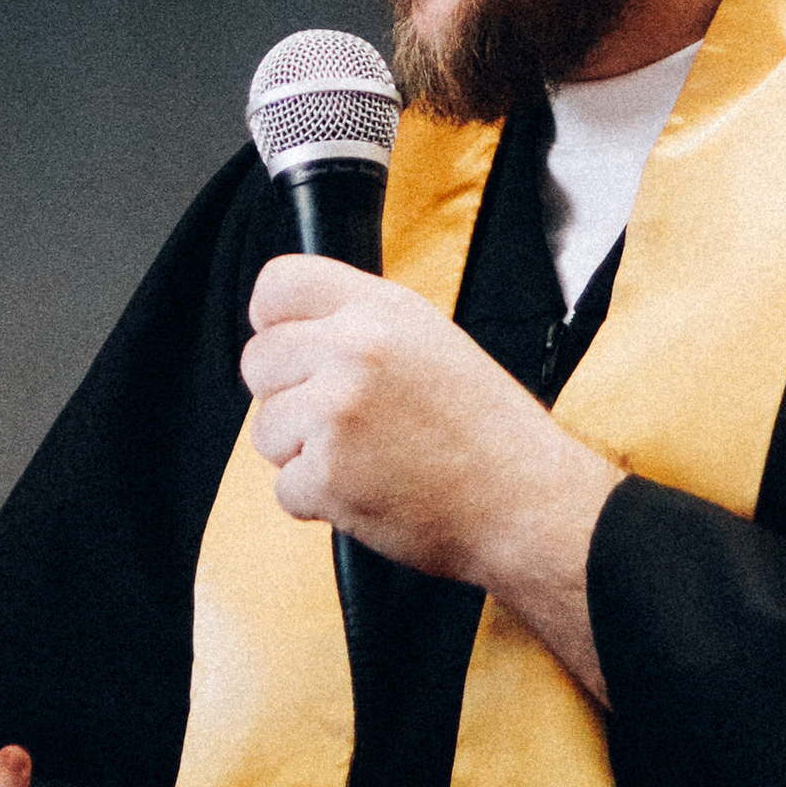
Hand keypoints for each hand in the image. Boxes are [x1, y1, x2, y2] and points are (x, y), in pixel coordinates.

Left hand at [242, 256, 619, 701]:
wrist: (527, 503)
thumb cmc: (490, 432)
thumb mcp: (434, 342)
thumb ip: (364, 327)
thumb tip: (298, 334)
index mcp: (381, 309)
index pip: (277, 283)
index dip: (273, 321)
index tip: (288, 348)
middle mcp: (353, 349)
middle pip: (257, 361)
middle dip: (286, 397)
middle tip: (341, 422)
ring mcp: (336, 411)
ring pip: (265, 430)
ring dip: (302, 454)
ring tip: (367, 459)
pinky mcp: (327, 473)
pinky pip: (284, 489)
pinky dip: (319, 502)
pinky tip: (370, 492)